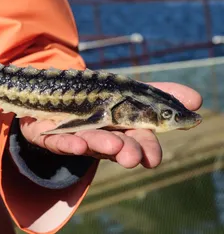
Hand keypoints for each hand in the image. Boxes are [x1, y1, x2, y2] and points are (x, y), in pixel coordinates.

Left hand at [20, 82, 201, 168]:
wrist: (55, 96)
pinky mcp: (51, 136)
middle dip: (127, 150)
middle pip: (116, 145)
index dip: (147, 148)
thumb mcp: (129, 90)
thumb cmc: (96, 97)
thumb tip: (197, 100)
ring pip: (90, 142)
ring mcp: (76, 136)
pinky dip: (68, 143)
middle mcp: (101, 135)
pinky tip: (77, 143)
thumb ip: (160, 93)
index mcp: (122, 127)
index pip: (139, 140)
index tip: (153, 158)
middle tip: (133, 156)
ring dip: (102, 144)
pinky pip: (59, 141)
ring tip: (113, 146)